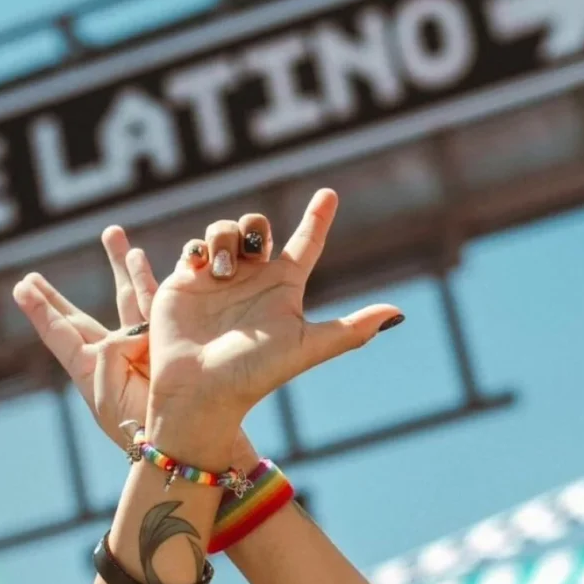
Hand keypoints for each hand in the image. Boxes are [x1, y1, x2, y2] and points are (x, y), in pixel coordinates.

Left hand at [13, 227, 259, 469]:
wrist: (191, 439)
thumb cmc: (144, 427)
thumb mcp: (111, 396)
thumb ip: (109, 355)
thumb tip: (128, 331)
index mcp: (90, 370)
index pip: (59, 334)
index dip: (40, 310)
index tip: (20, 287)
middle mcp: (113, 355)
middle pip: (78, 317)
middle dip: (55, 297)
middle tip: (31, 277)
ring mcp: (142, 345)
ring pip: (126, 296)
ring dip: (120, 265)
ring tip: (113, 234)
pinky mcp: (170, 338)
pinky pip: (156, 302)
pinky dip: (148, 279)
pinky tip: (141, 258)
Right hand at [147, 189, 403, 450]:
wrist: (198, 390)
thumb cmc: (253, 372)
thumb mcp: (306, 348)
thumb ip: (350, 330)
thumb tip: (398, 313)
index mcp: (284, 289)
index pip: (306, 244)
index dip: (318, 218)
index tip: (329, 193)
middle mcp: (252, 281)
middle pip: (258, 228)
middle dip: (255, 225)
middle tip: (254, 250)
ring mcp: (218, 280)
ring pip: (225, 230)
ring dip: (225, 239)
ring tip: (222, 274)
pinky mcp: (186, 283)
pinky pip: (194, 247)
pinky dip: (198, 249)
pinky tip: (200, 270)